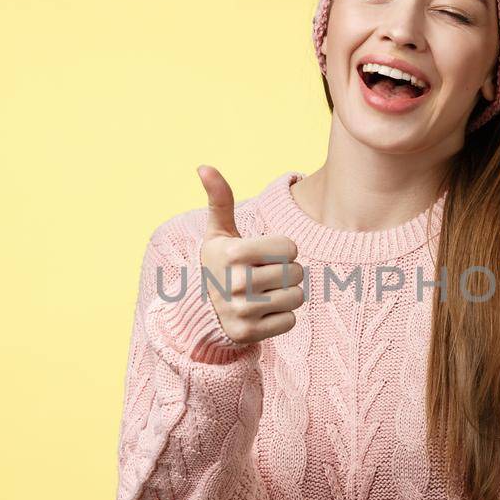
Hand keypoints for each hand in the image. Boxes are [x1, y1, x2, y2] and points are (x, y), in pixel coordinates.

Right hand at [195, 165, 304, 343]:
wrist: (201, 312)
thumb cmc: (219, 264)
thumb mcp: (218, 232)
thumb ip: (219, 199)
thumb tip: (204, 166)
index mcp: (232, 253)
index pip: (290, 247)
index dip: (282, 250)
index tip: (263, 255)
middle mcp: (236, 282)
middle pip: (297, 272)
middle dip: (287, 272)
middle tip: (265, 276)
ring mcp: (242, 311)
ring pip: (297, 297)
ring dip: (287, 294)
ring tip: (266, 293)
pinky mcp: (249, 334)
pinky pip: (290, 321)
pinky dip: (282, 317)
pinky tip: (263, 313)